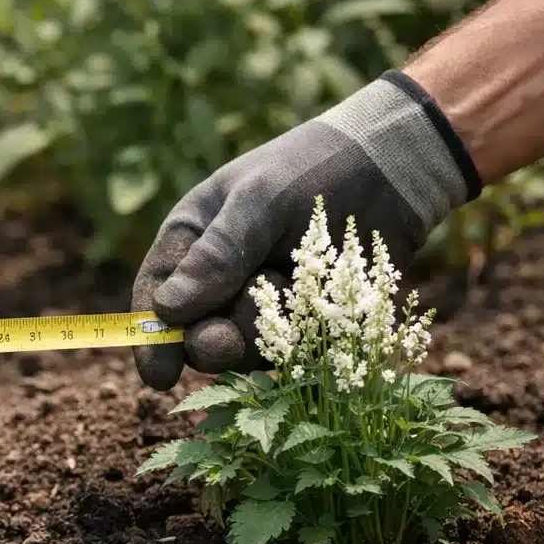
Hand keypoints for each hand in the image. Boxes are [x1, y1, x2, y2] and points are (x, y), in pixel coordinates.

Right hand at [131, 72, 481, 390]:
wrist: (390, 171)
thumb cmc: (313, 169)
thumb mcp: (260, 200)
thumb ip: (218, 254)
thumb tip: (166, 311)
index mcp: (190, 243)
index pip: (155, 297)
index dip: (152, 339)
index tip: (158, 374)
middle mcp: (217, 280)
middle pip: (196, 336)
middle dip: (212, 341)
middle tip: (222, 340)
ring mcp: (260, 306)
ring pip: (244, 349)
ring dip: (265, 330)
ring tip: (294, 283)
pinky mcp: (302, 325)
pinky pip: (290, 353)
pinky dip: (304, 338)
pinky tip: (322, 305)